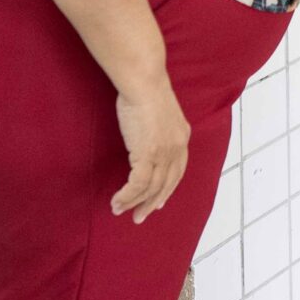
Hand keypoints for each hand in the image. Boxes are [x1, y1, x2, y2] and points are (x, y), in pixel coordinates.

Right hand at [110, 81, 190, 222]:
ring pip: (151, 188)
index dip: (168, 188)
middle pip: (167, 184)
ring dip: (134, 202)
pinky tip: (117, 201)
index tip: (160, 201)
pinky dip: (127, 196)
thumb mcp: (160, 112)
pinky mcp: (148, 154)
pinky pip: (138, 184)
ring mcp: (164, 153)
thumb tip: (148, 137)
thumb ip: (159, 128)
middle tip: (140, 216)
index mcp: (182, 137)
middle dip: (152, 203)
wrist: (144, 83)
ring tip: (120, 210)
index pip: (178, 170)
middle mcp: (177, 147)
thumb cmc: (146, 91)